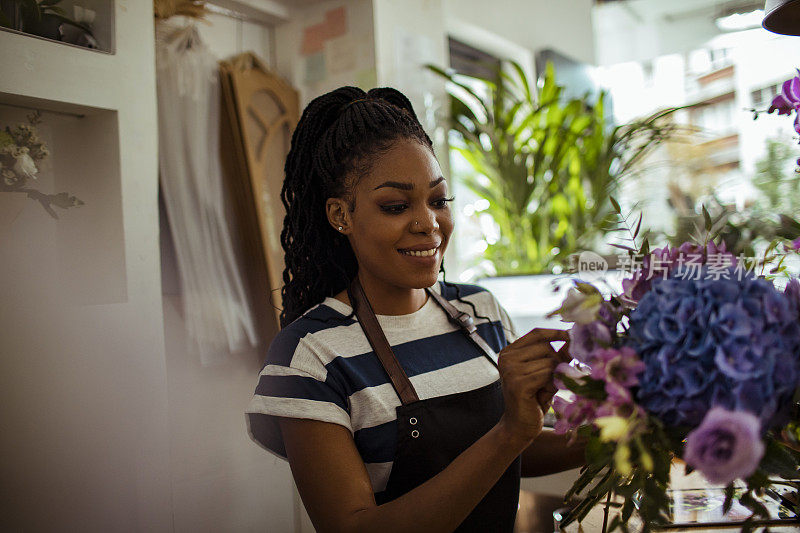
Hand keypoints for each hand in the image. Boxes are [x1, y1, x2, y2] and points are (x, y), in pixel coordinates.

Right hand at [496, 328, 570, 446]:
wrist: (520, 425)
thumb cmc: (533, 399)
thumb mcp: (544, 373)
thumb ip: (554, 356)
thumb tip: (573, 339)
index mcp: (510, 352)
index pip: (537, 333)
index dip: (556, 333)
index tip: (573, 336)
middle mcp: (507, 358)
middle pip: (546, 347)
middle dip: (559, 361)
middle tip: (558, 378)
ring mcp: (510, 370)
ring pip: (549, 362)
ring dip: (556, 376)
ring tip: (547, 389)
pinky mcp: (518, 383)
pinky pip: (547, 375)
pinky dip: (553, 385)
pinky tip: (546, 394)